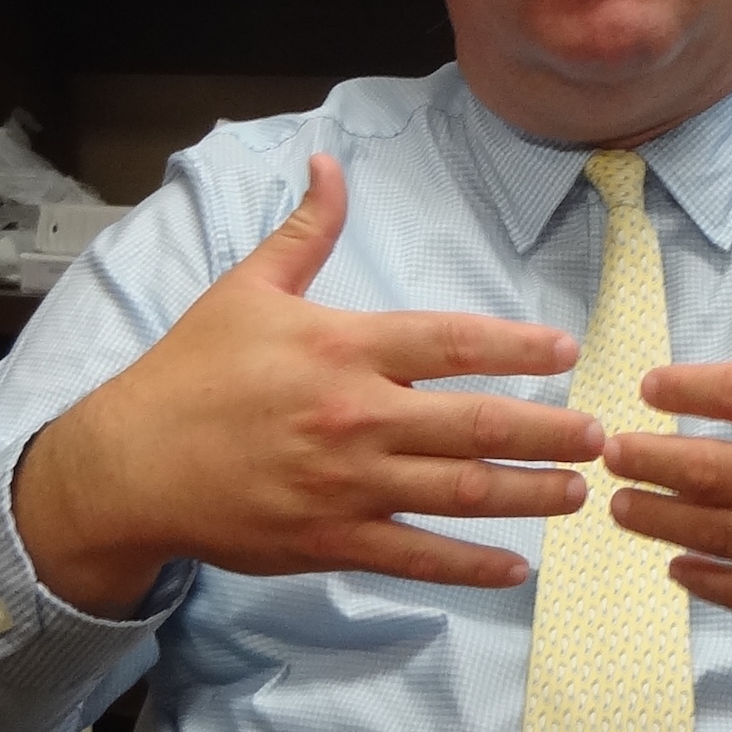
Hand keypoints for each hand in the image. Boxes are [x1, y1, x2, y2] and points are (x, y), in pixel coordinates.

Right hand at [12, 154, 606, 615]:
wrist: (129, 465)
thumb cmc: (189, 373)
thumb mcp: (246, 289)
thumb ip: (306, 231)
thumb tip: (329, 162)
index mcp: (341, 347)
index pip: (449, 341)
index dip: (515, 347)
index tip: (564, 351)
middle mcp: (355, 416)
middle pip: (474, 424)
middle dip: (548, 431)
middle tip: (601, 437)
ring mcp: (346, 485)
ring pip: (459, 494)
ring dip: (528, 495)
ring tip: (576, 492)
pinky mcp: (330, 540)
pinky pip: (417, 556)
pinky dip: (471, 565)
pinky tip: (516, 568)